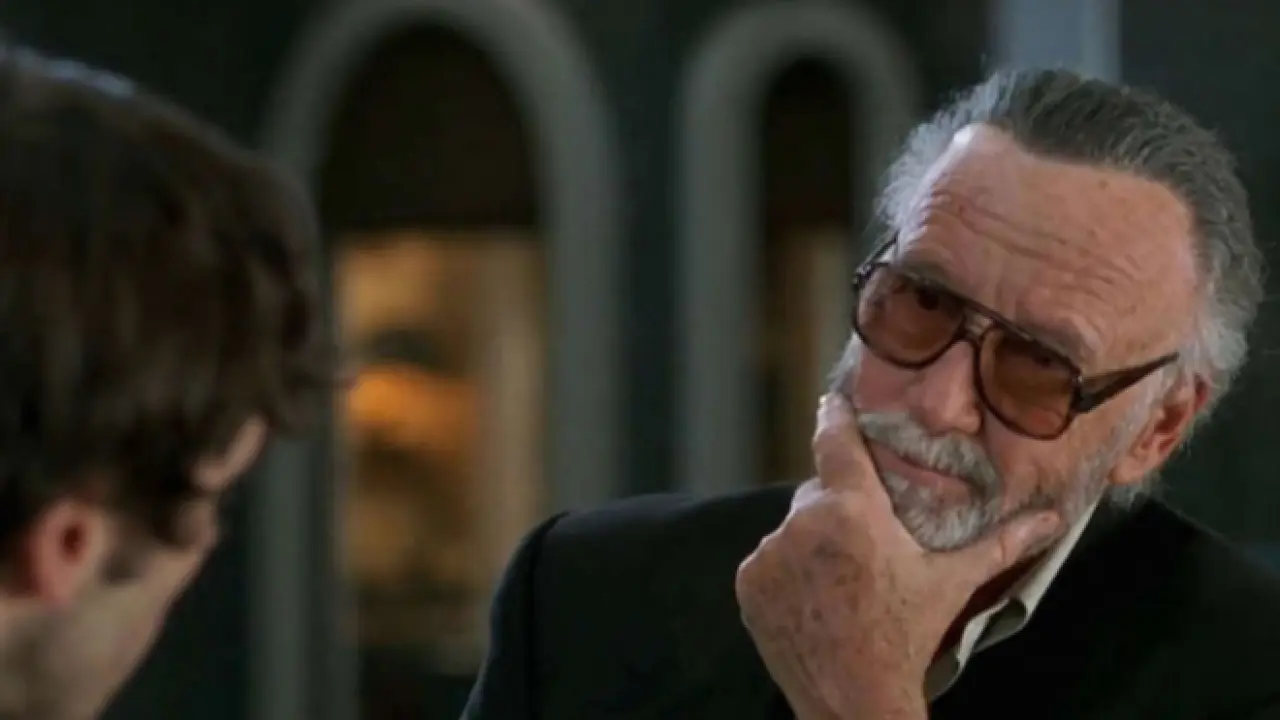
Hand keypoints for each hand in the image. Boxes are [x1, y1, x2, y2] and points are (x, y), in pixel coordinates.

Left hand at [735, 394, 1061, 718]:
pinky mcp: (749, 582)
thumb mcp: (952, 583)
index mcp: (852, 511)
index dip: (835, 416)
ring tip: (843, 582)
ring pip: (793, 528)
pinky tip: (816, 598)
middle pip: (819, 494)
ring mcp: (770, 553)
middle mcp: (803, 522)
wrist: (854, 699)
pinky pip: (769, 560)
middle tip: (865, 546)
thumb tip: (1052, 518)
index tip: (832, 400)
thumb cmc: (907, 636)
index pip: (836, 441)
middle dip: (839, 510)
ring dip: (813, 543)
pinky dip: (787, 570)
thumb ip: (1001, 543)